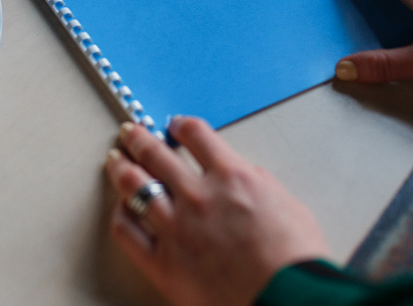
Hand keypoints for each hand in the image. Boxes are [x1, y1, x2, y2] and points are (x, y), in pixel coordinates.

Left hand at [105, 118, 330, 305]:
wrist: (288, 300)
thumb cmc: (296, 261)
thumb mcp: (286, 204)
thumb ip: (255, 184)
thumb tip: (240, 177)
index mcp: (232, 176)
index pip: (196, 134)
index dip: (181, 125)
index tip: (174, 125)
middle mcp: (198, 196)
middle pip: (156, 153)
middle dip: (139, 138)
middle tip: (131, 132)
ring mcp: (176, 229)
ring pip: (135, 186)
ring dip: (121, 167)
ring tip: (116, 160)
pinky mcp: (163, 263)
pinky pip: (127, 233)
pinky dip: (120, 216)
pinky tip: (120, 209)